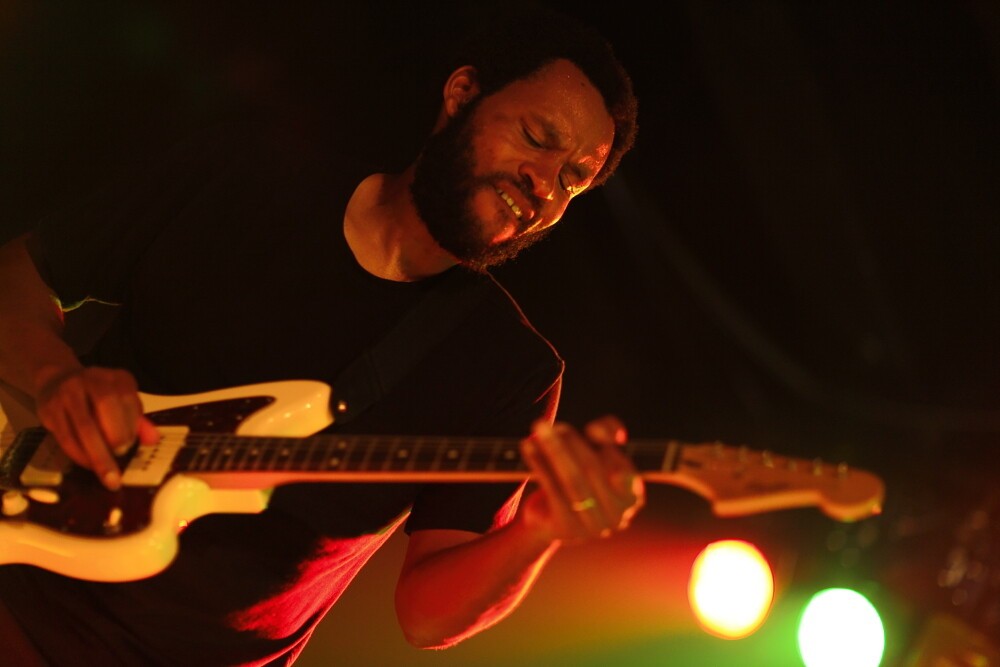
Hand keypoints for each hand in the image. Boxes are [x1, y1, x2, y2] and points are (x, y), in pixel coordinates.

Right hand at [34, 366, 159, 489]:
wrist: (57, 381)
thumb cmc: (96, 397)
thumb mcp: (121, 402)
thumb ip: (137, 421)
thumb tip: (153, 440)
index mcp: (117, 378)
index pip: (126, 397)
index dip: (130, 423)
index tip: (132, 445)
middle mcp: (92, 379)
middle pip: (105, 404)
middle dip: (115, 434)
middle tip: (121, 455)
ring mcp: (68, 392)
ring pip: (84, 425)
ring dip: (97, 452)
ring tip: (108, 473)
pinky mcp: (50, 409)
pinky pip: (66, 435)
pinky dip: (79, 454)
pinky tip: (89, 465)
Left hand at [517, 415, 644, 544]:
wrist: (552, 521)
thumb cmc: (581, 481)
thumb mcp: (598, 458)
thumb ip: (607, 437)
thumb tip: (603, 428)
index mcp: (633, 497)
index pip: (623, 468)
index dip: (608, 447)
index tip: (590, 428)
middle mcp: (618, 515)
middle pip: (593, 471)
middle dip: (572, 442)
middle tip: (551, 423)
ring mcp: (593, 526)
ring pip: (572, 481)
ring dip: (554, 450)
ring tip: (538, 429)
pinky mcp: (567, 528)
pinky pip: (552, 491)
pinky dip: (540, 465)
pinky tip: (528, 447)